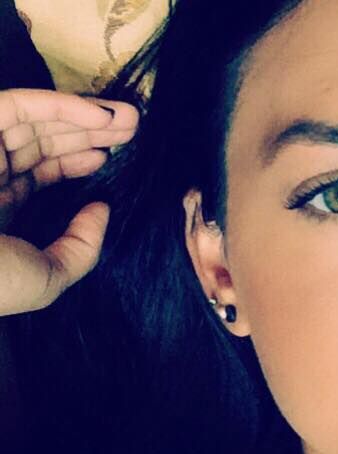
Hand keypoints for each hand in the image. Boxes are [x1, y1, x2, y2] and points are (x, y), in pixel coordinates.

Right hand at [0, 89, 137, 314]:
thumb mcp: (50, 276)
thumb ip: (82, 246)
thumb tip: (103, 209)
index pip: (38, 174)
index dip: (74, 161)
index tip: (110, 156)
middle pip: (42, 143)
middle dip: (88, 133)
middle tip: (132, 128)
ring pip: (35, 120)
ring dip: (85, 116)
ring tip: (130, 118)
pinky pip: (17, 105)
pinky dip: (62, 106)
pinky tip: (103, 115)